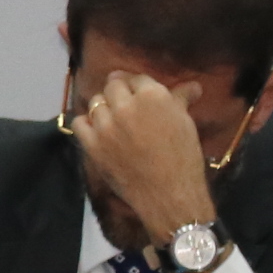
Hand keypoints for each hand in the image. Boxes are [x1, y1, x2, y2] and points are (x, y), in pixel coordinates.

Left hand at [70, 70, 215, 265]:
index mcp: (152, 96)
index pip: (137, 78)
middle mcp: (125, 105)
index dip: (138, 85)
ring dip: (104, 107)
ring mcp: (105, 124)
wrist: (169, 193)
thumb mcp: (185, 124)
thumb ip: (181, 101)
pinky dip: (87, 123)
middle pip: (113, 86)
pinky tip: (97, 130)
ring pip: (96, 102)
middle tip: (126, 105)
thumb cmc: (183, 157)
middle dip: (119, 92)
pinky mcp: (92, 143)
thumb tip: (193, 86)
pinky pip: (79, 122)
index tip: (140, 93)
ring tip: (113, 119)